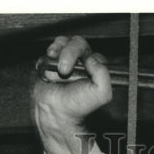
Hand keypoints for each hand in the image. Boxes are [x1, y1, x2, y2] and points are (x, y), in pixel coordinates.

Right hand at [31, 36, 112, 153]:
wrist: (56, 112)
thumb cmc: (78, 106)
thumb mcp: (102, 94)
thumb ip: (104, 74)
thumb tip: (92, 59)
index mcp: (97, 69)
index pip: (94, 52)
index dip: (87, 57)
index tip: (83, 67)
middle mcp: (83, 62)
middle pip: (78, 43)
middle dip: (70, 52)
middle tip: (64, 69)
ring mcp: (67, 60)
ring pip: (64, 42)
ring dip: (59, 51)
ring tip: (57, 66)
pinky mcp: (53, 60)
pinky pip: (52, 47)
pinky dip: (50, 52)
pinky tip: (50, 61)